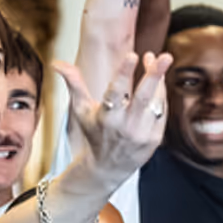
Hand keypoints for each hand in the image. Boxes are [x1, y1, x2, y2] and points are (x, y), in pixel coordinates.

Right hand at [57, 51, 171, 182]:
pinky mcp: (155, 139)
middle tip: (165, 56)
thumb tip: (56, 63)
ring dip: (160, 79)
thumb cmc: (94, 133)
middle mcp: (125, 127)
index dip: (124, 73)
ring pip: (156, 101)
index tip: (132, 54)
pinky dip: (162, 94)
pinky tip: (158, 82)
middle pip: (143, 97)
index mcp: (106, 118)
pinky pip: (163, 111)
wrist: (107, 168)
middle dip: (155, 75)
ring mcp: (142, 134)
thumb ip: (74, 83)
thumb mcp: (81, 110)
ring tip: (161, 60)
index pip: (115, 92)